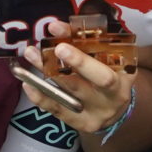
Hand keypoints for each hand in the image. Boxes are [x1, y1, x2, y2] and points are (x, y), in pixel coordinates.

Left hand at [15, 39, 133, 138]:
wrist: (115, 107)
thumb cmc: (112, 73)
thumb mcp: (112, 58)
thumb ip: (93, 43)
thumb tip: (61, 28)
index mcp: (124, 78)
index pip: (104, 68)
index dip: (83, 59)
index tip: (62, 43)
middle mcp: (112, 98)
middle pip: (88, 82)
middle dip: (70, 64)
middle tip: (49, 48)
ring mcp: (96, 113)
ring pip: (68, 93)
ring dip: (46, 72)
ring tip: (31, 54)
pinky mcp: (81, 123)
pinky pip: (58, 110)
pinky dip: (41, 96)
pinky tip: (28, 83)